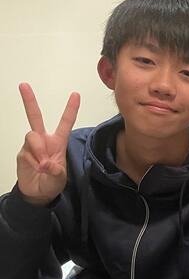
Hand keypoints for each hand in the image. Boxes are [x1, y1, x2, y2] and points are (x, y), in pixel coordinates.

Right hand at [16, 83, 79, 205]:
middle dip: (30, 101)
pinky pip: (27, 152)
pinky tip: (36, 168)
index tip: (75, 94)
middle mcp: (44, 140)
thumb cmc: (52, 182)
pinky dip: (33, 161)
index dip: (70, 109)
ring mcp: (31, 145)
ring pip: (32, 137)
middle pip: (35, 117)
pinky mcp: (22, 152)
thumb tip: (46, 163)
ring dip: (39, 150)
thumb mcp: (59, 178)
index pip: (65, 123)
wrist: (37, 193)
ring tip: (43, 165)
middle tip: (23, 85)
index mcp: (58, 142)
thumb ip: (55, 171)